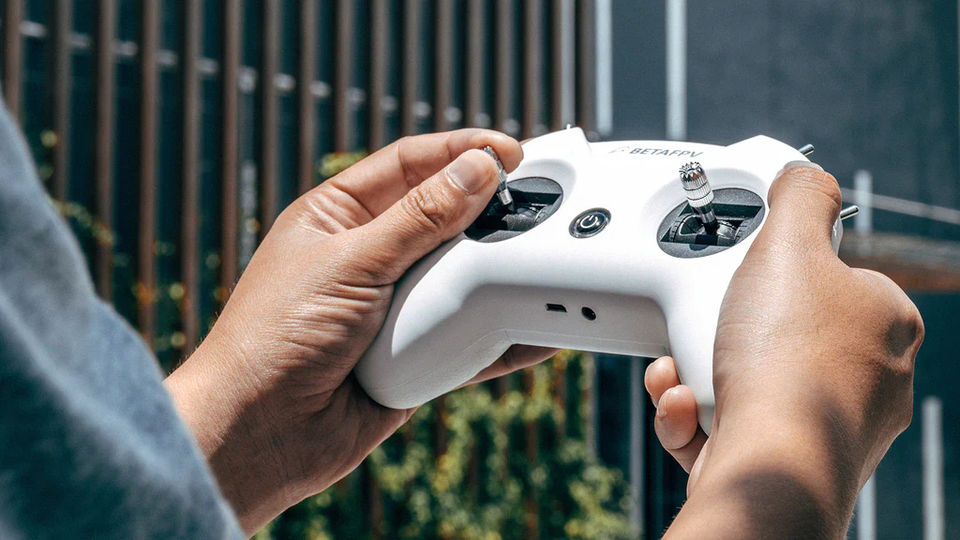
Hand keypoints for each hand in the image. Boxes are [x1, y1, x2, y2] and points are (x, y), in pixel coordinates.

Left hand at [165, 129, 555, 533]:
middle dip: (487, 211)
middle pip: (443, 219)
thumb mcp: (350, 263)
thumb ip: (419, 219)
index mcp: (337, 217)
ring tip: (539, 259)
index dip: (460, 152)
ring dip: (496, 271)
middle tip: (537, 204)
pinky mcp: (414, 355)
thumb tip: (476, 170)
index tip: (509, 153)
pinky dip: (501, 333)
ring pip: (460, 278)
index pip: (408, 165)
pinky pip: (468, 335)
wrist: (258, 436)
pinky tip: (533, 326)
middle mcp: (368, 256)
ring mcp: (393, 307)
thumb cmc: (275, 339)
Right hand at [648, 162, 923, 537]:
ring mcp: (828, 424)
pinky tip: (686, 407)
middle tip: (698, 321)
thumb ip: (799, 197)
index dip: (777, 269)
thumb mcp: (790, 245)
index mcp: (884, 320)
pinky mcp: (786, 460)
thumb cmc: (787, 362)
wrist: (769, 466)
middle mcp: (868, 376)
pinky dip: (697, 414)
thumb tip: (805, 173)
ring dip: (698, 370)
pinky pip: (731, 424)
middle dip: (720, 326)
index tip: (741, 271)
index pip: (830, 275)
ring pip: (746, 379)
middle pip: (776, 330)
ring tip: (680, 372)